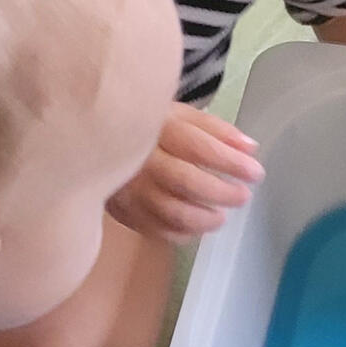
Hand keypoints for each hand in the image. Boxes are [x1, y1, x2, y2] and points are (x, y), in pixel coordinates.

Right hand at [107, 102, 263, 242]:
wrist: (90, 140)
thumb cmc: (145, 127)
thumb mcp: (177, 114)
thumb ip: (215, 130)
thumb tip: (250, 149)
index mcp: (155, 127)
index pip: (198, 146)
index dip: (231, 162)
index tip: (255, 172)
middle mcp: (139, 159)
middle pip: (186, 182)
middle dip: (222, 193)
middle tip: (242, 196)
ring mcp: (129, 188)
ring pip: (173, 213)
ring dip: (205, 219)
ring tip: (221, 215)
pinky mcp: (124, 211)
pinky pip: (159, 230)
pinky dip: (185, 232)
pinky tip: (198, 225)